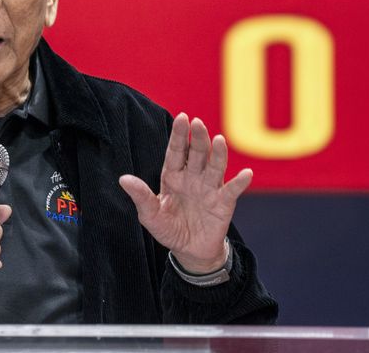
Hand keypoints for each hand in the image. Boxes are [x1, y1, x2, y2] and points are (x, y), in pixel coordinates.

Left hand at [118, 113, 250, 273]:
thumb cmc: (168, 229)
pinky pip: (232, 190)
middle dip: (197, 138)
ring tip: (219, 140)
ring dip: (218, 153)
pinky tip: (245, 173)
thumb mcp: (150, 215)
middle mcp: (193, 178)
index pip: (176, 152)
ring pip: (215, 167)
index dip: (179, 135)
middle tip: (197, 122)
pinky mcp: (224, 203)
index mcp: (173, 176)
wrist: (189, 251)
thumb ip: (140, 196)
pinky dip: (240, 182)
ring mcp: (209, 188)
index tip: (181, 117)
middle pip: (197, 154)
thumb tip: (123, 179)